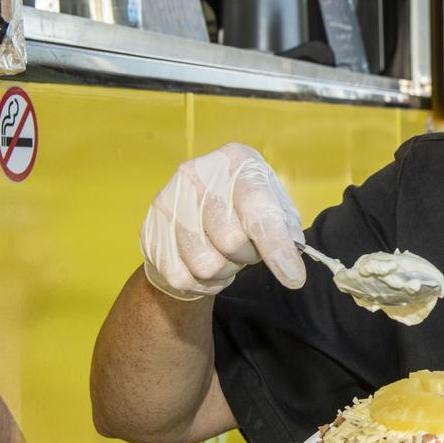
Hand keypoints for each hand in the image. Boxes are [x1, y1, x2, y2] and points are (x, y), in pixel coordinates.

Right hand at [140, 143, 307, 299]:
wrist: (198, 206)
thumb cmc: (246, 206)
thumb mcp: (275, 207)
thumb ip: (287, 234)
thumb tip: (291, 268)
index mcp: (236, 159)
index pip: (258, 209)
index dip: (276, 247)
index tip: (294, 278)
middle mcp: (196, 173)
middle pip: (231, 241)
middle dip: (248, 256)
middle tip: (247, 248)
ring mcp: (167, 200)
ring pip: (205, 264)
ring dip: (224, 271)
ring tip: (226, 256)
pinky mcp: (149, 228)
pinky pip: (181, 277)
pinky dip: (202, 283)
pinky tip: (207, 266)